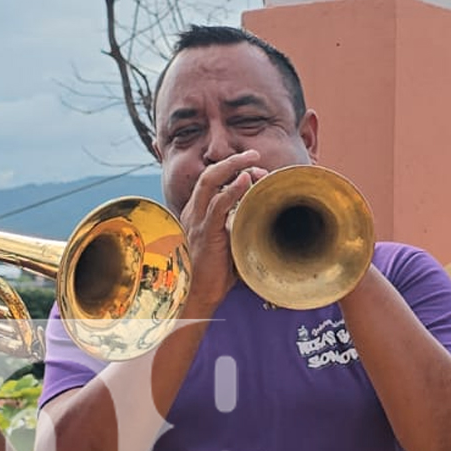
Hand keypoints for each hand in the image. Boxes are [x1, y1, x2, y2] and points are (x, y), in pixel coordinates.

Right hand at [179, 151, 267, 315]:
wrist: (196, 295)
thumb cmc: (212, 274)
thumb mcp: (225, 244)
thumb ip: (235, 227)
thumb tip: (258, 218)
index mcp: (196, 214)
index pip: (209, 182)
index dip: (230, 171)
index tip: (251, 170)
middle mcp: (193, 213)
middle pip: (209, 175)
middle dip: (232, 160)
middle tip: (253, 154)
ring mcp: (197, 221)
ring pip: (210, 182)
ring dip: (234, 166)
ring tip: (253, 160)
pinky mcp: (206, 232)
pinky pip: (217, 204)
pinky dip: (232, 189)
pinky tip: (245, 180)